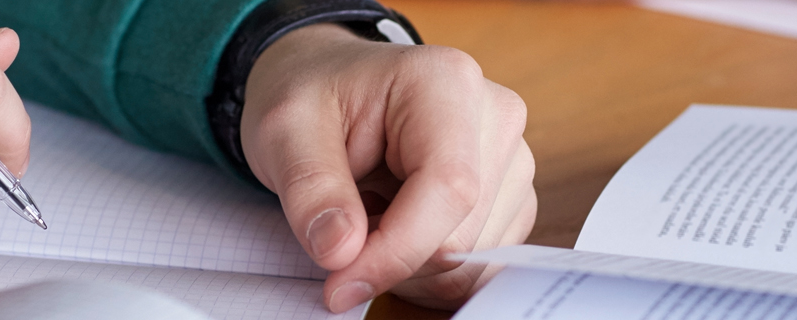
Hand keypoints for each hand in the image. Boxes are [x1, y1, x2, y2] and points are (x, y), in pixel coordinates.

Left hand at [243, 24, 537, 311]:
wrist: (332, 87)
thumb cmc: (314, 98)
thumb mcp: (285, 130)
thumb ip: (311, 189)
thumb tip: (341, 252)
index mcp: (447, 83)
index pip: (450, 189)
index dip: (396, 251)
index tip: (339, 283)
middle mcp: (495, 118)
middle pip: (462, 237)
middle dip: (392, 259)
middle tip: (340, 233)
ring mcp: (511, 160)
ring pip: (472, 261)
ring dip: (408, 269)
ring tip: (367, 220)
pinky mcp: (511, 198)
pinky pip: (478, 267)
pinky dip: (428, 273)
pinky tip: (395, 232)